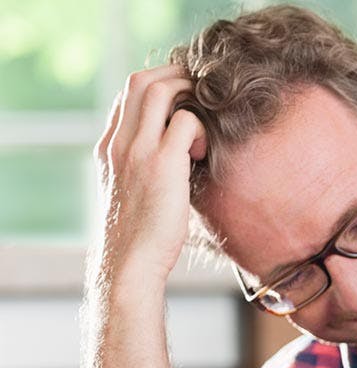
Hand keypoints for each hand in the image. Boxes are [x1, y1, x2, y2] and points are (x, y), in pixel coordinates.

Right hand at [94, 64, 206, 289]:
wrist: (129, 262)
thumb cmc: (139, 235)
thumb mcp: (134, 192)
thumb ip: (146, 168)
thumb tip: (179, 158)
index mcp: (109, 148)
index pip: (126, 96)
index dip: (156, 86)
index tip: (182, 95)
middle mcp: (119, 143)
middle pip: (139, 81)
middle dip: (173, 75)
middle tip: (200, 88)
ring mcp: (138, 151)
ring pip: (157, 90)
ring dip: (187, 91)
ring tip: (206, 113)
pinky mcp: (162, 164)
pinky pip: (186, 121)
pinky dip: (201, 127)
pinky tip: (204, 152)